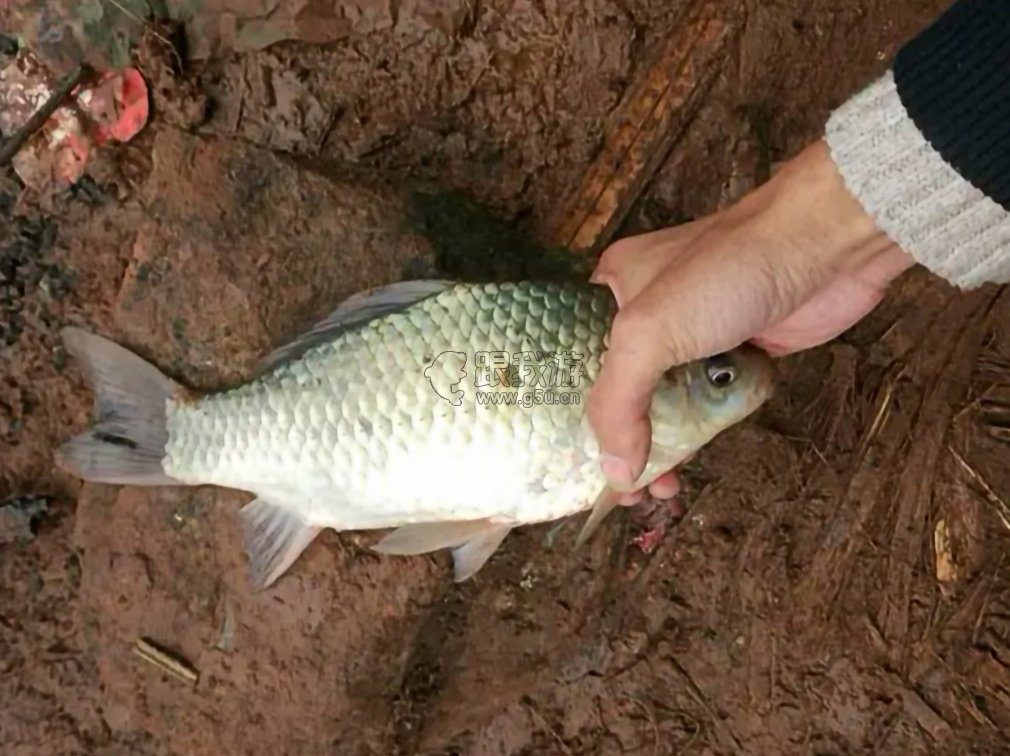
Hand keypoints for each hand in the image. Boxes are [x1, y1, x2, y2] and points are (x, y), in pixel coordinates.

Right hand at [587, 139, 914, 504]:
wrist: (825, 246)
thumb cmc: (729, 267)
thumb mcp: (649, 331)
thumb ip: (619, 402)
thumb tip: (615, 471)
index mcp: (613, 289)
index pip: (577, 360)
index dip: (572, 412)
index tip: (573, 460)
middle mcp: (651, 311)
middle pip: (622, 388)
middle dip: (621, 441)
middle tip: (623, 488)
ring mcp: (697, 333)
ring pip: (668, 401)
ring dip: (663, 445)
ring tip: (660, 488)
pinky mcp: (739, 352)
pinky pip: (709, 403)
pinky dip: (700, 434)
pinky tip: (691, 465)